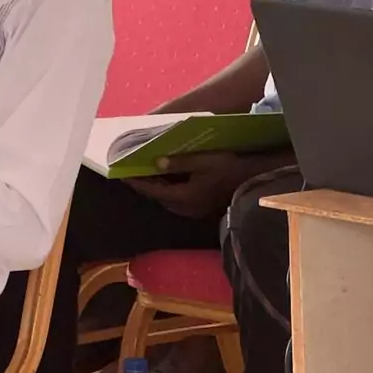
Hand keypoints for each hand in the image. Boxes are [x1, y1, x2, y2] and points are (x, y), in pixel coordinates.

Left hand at [123, 151, 287, 219]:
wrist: (250, 178)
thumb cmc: (228, 167)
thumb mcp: (203, 160)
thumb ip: (179, 163)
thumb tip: (157, 163)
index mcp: (185, 197)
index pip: (154, 190)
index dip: (137, 182)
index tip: (122, 173)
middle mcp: (186, 209)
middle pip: (158, 197)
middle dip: (145, 185)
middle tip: (133, 170)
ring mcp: (193, 212)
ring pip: (167, 200)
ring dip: (157, 188)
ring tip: (147, 172)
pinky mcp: (199, 210)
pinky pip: (176, 201)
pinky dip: (168, 191)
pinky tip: (167, 179)